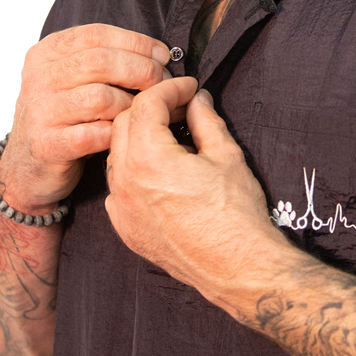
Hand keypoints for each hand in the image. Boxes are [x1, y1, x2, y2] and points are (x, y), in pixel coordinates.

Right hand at [1, 24, 175, 213]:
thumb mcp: (72, 79)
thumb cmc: (65, 117)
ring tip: (147, 112)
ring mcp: (41, 111)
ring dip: (133, 105)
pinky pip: (96, 133)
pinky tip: (126, 134)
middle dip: (142, 71)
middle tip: (163, 84)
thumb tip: (159, 55)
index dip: (137, 42)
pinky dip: (118, 133)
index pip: (97, 34)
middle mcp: (38, 77)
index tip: (163, 55)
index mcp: (46, 53)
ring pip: (101, 97)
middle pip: (102, 61)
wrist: (28, 166)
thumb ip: (105, 61)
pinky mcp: (48, 144)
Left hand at [105, 77, 285, 293]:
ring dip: (139, 139)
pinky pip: (119, 188)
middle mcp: (125, 182)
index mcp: (148, 159)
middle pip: (123, 125)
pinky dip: (135, 172)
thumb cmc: (236, 216)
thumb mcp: (226, 156)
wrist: (238, 268)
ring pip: (117, 156)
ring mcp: (121, 209)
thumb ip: (206, 121)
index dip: (169, 89)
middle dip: (150, 109)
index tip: (188, 87)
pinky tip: (163, 174)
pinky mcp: (126, 229)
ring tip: (173, 139)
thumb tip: (198, 101)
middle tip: (180, 107)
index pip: (146, 105)